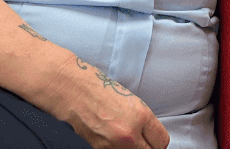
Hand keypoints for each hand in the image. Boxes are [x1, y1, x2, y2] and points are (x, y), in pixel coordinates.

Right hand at [41, 55, 169, 148]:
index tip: (153, 139)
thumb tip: (148, 136)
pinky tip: (108, 138)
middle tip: (140, 141)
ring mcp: (111, 145)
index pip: (162, 141)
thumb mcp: (129, 100)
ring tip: (121, 137)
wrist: (68, 87)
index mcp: (140, 115)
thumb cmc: (96, 87)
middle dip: (146, 147)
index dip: (157, 141)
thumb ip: (141, 120)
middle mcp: (128, 133)